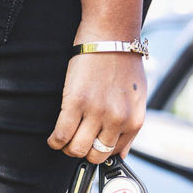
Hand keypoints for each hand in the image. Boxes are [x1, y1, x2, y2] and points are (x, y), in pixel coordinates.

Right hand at [48, 28, 146, 162]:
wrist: (111, 36)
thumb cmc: (124, 64)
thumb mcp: (138, 99)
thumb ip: (131, 126)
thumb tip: (120, 153)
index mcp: (134, 121)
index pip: (114, 153)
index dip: (100, 154)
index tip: (91, 149)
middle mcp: (117, 120)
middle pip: (95, 156)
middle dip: (83, 154)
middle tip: (75, 144)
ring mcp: (96, 112)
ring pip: (77, 149)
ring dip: (67, 149)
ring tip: (64, 141)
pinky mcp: (75, 102)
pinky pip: (61, 134)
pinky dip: (55, 141)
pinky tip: (53, 138)